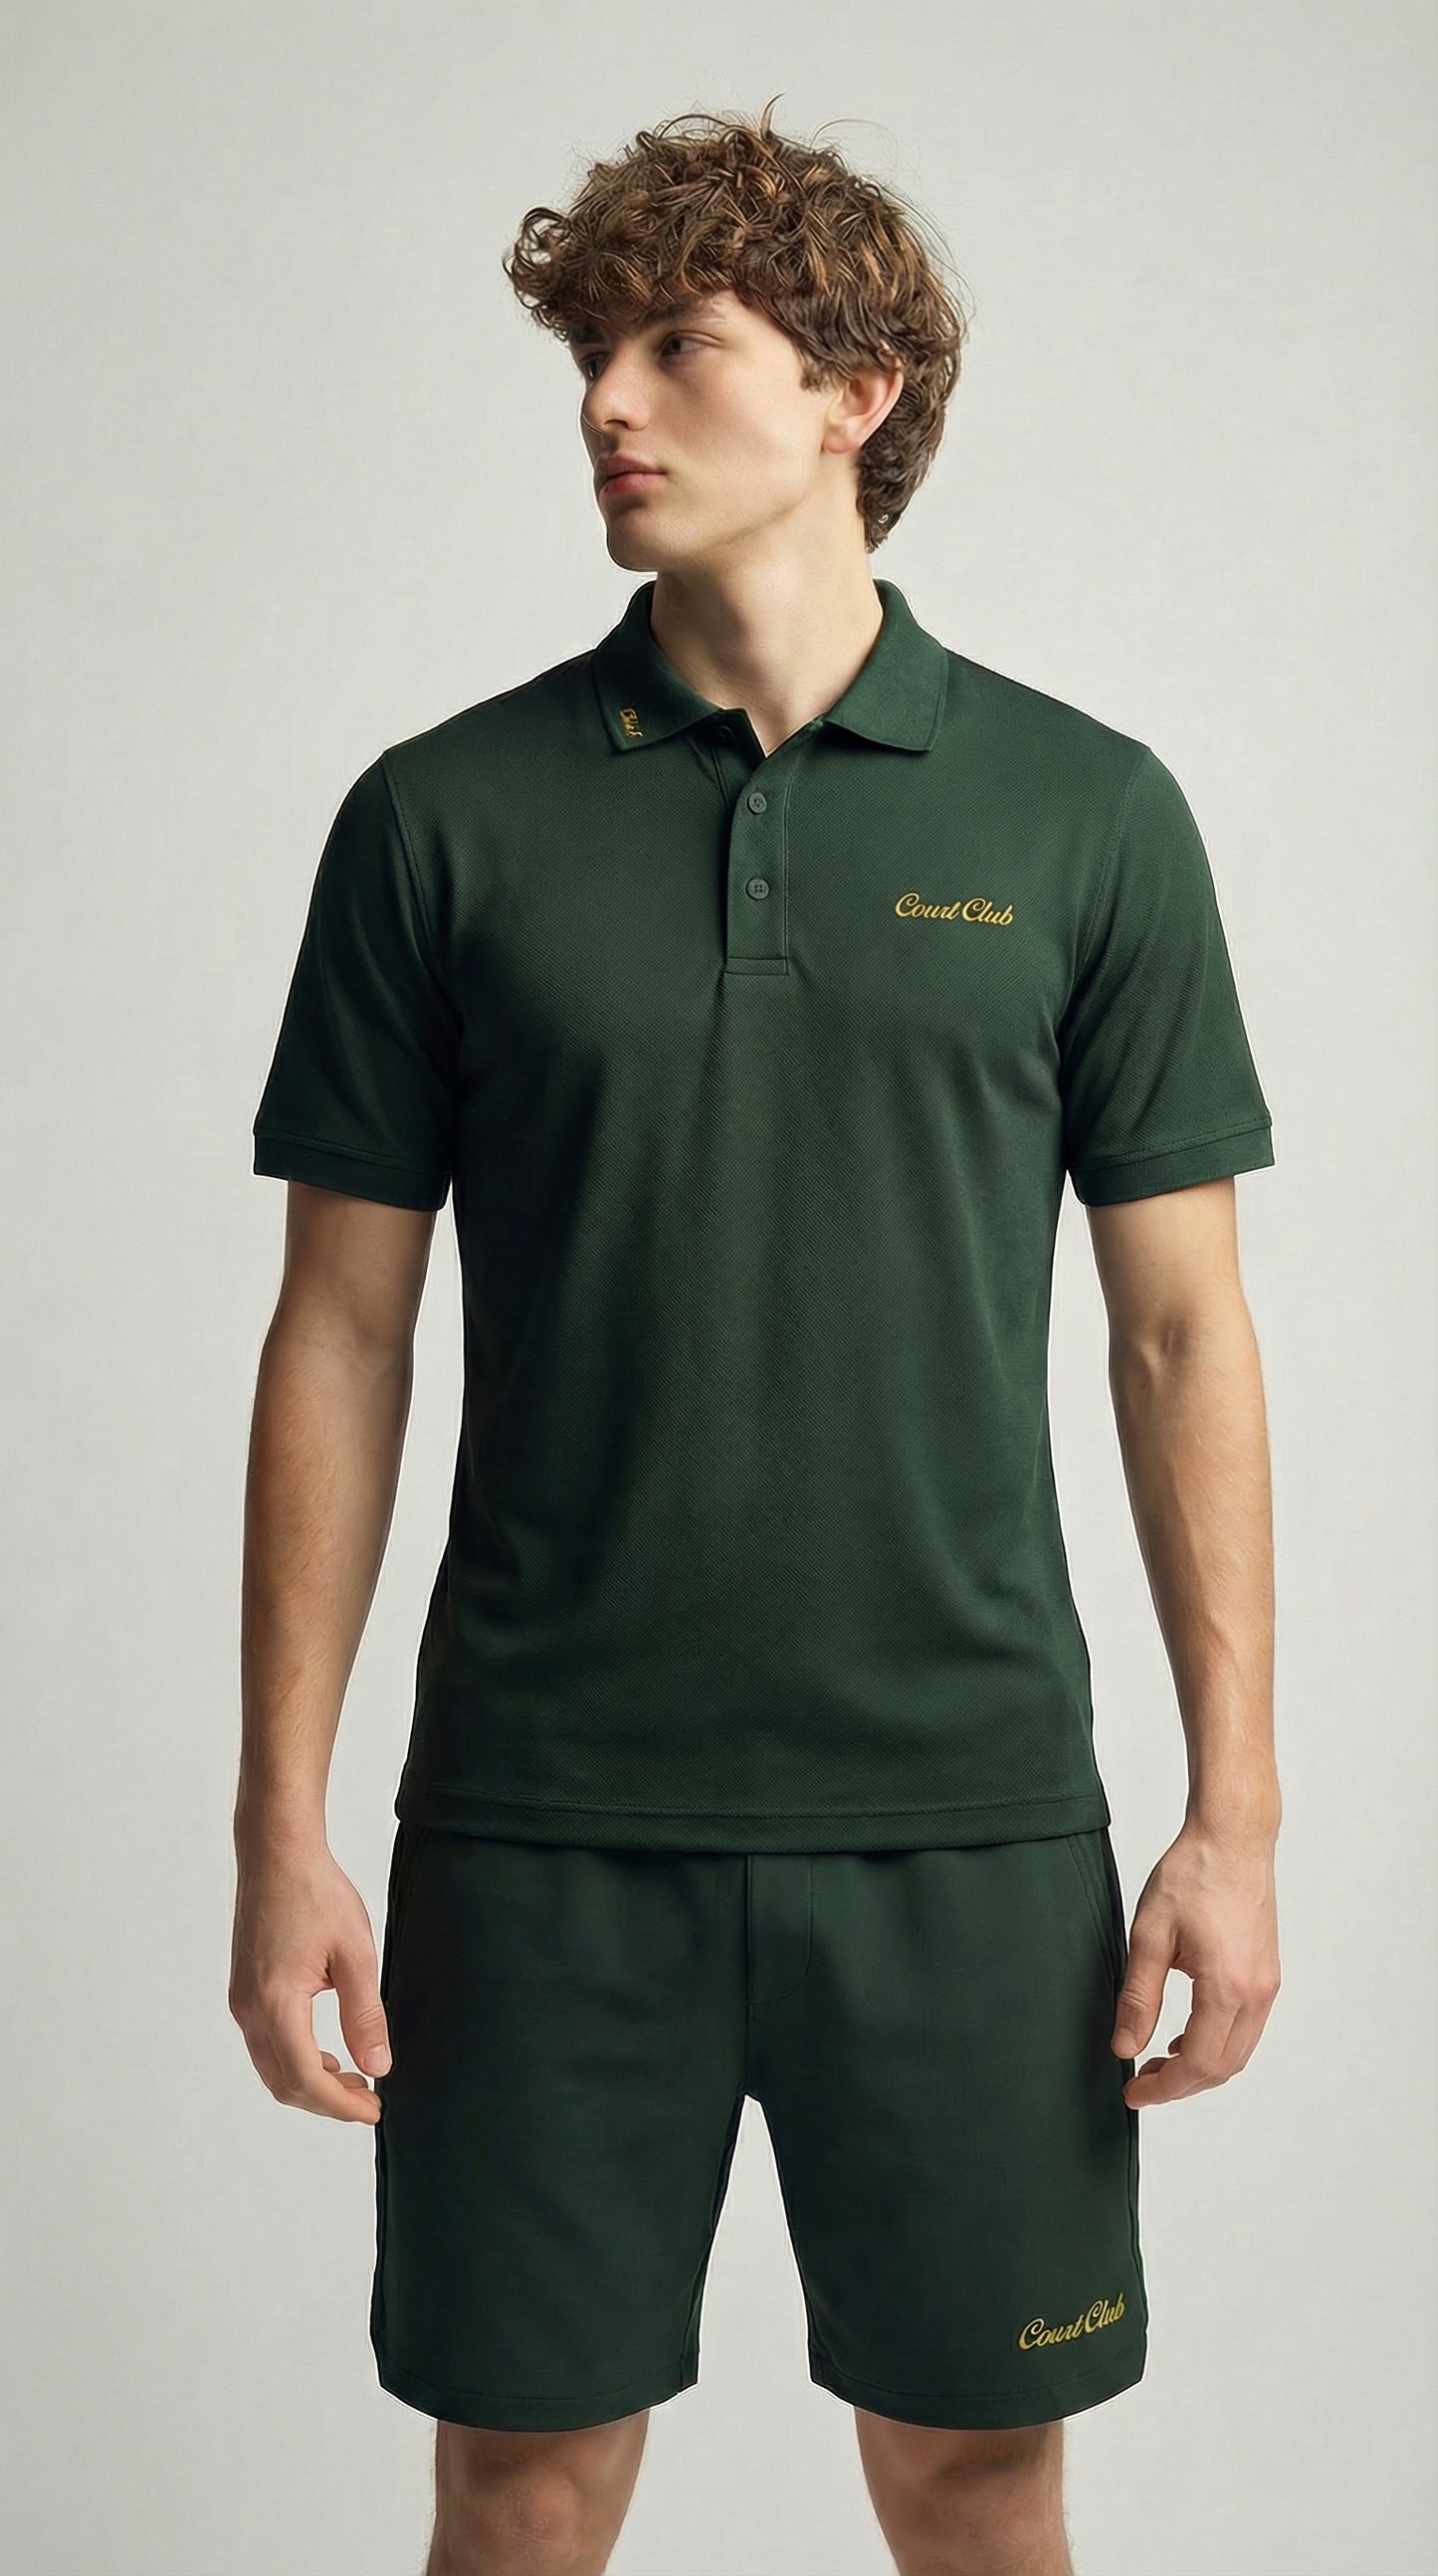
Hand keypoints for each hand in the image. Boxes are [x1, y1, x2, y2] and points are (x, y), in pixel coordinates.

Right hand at [229, 1829, 390, 2122]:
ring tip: (354, 2078)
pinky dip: (295, 2060)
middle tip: (369, 2100)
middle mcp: (249, 2009)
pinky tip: (327, 2051)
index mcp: (276, 2003)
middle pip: (283, 2082)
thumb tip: (378, 2067)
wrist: (277, 1854)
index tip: (375, 2111)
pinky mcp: (243, 1989)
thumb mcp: (354, 1954)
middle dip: (326, 2101)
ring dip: (310, 2082)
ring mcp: (241, 2000)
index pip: (305, 2079)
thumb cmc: (317, 1894)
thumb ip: (364, 2015)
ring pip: (271, 2066)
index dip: (341, 2105)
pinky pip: (265, 2044)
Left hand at [1112, 1816, 1280, 2107]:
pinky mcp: (1267, 1974)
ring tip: (1159, 2063)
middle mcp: (1256, 1993)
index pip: (1199, 2064)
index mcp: (1227, 1988)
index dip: (1165, 2089)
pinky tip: (1187, 2035)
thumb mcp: (1150, 1936)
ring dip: (1201, 2067)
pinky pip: (1246, 2028)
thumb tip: (1126, 2047)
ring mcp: (1267, 1984)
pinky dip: (1218, 2044)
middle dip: (1181, 2085)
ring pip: (1238, 2051)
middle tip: (1141, 2084)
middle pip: (1223, 2067)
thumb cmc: (1192, 1876)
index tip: (1134, 2095)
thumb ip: (1139, 1997)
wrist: (1233, 1838)